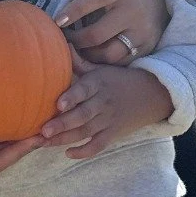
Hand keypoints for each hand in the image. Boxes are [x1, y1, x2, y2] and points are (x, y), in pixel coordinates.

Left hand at [39, 46, 173, 159]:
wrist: (151, 94)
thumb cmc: (118, 79)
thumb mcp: (101, 68)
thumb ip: (79, 62)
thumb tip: (61, 42)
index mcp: (98, 83)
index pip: (84, 90)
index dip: (72, 98)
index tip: (58, 104)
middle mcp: (103, 102)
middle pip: (83, 115)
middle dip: (63, 124)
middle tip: (43, 131)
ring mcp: (109, 120)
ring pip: (86, 132)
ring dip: (65, 139)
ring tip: (45, 143)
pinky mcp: (113, 134)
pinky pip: (98, 145)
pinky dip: (85, 152)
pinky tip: (69, 154)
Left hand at [56, 0, 167, 65]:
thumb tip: (59, 19)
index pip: (92, 0)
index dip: (72, 12)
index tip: (57, 21)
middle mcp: (133, 11)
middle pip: (96, 35)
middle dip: (76, 41)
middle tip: (65, 41)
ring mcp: (142, 31)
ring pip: (108, 54)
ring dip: (89, 55)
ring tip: (81, 50)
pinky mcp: (148, 46)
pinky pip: (122, 62)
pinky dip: (106, 62)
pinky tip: (97, 56)